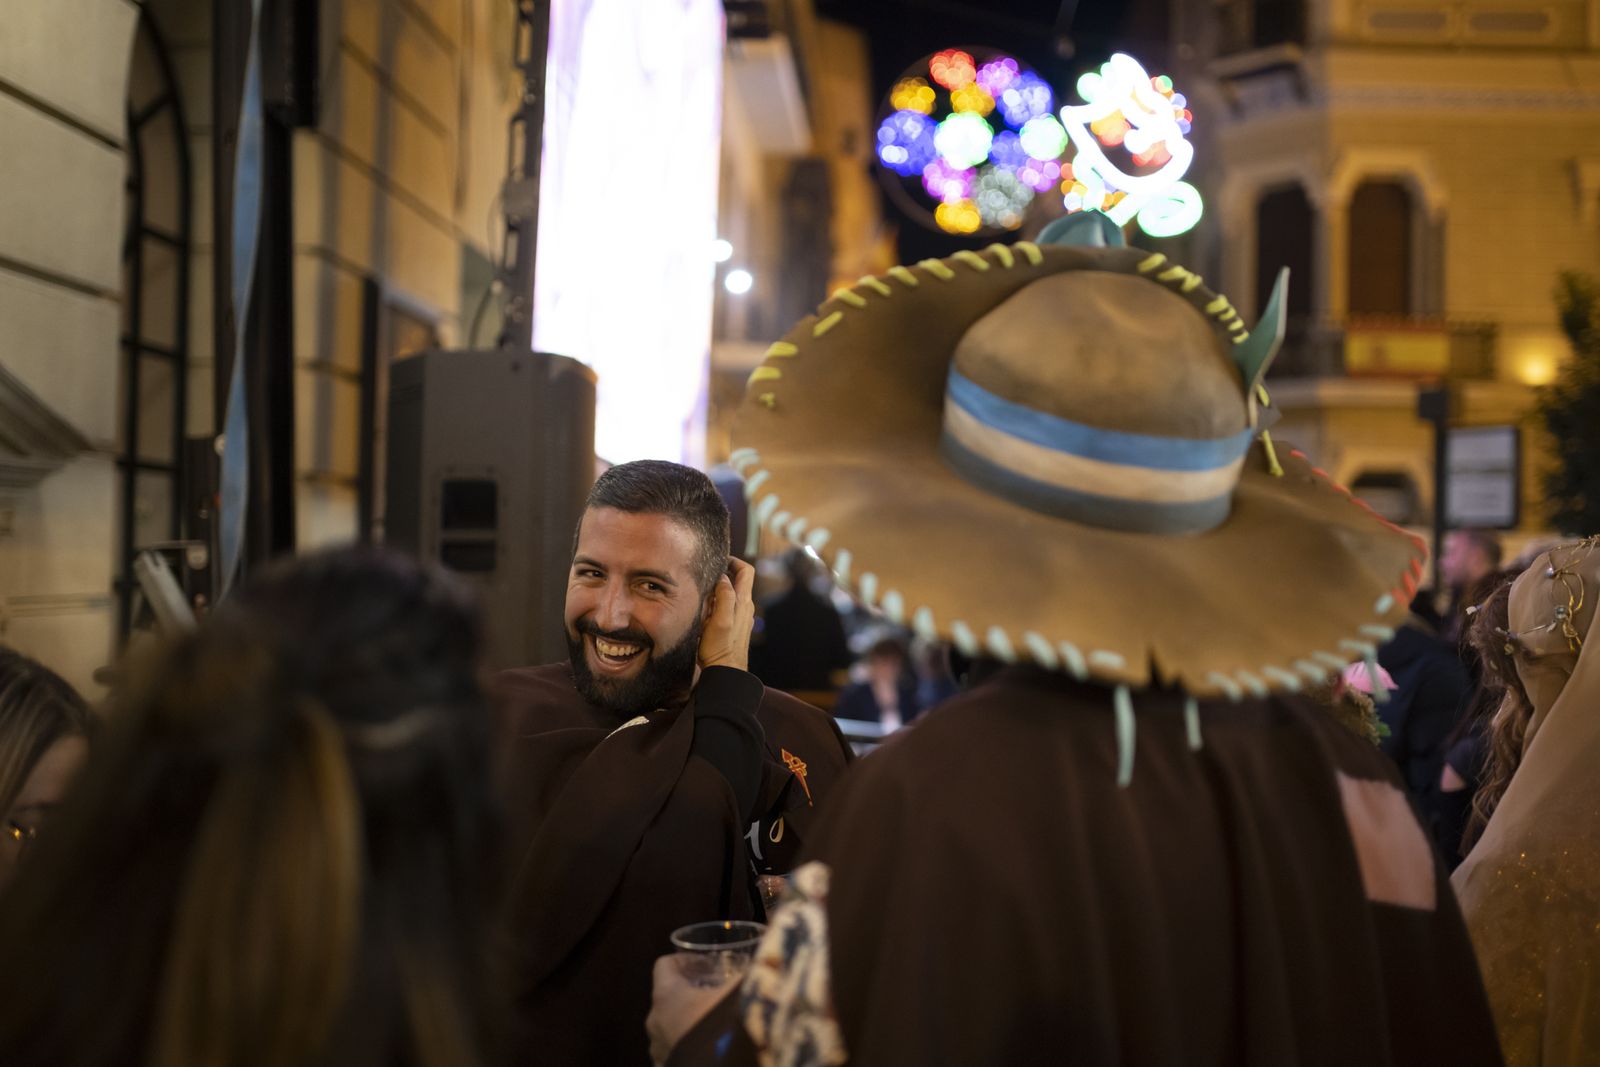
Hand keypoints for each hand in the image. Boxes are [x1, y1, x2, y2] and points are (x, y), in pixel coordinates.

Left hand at [646, 955, 736, 1066]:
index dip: (685, 960)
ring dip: (688, 1022)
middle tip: (715, 992)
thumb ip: (744, 976)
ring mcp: (658, 1048)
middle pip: (667, 997)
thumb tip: (759, 965)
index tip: (706, 964)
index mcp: (666, 995)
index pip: (664, 965)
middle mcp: (655, 1020)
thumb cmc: (723, 1025)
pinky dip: (689, 1047)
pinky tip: (710, 1048)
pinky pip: (674, 1052)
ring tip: (715, 1023)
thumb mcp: (739, 992)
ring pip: (669, 1027)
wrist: (722, 1066)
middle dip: (689, 993)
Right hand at [697, 557, 755, 671]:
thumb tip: (723, 578)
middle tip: (706, 575)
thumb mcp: (720, 620)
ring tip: (702, 593)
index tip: (718, 560)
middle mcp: (746, 607)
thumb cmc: (720, 648)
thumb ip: (724, 597)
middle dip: (724, 574)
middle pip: (739, 581)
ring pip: (732, 594)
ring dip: (718, 589)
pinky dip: (717, 602)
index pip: (745, 571)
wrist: (725, 671)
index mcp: (743, 602)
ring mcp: (741, 617)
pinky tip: (705, 610)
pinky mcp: (734, 626)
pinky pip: (728, 607)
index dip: (733, 561)